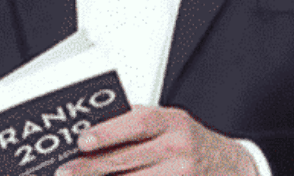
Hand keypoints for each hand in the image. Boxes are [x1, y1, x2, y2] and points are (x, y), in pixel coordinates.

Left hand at [56, 106, 257, 175]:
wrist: (229, 166)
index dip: (109, 131)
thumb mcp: (168, 124)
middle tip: (65, 171)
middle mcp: (179, 150)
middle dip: (91, 168)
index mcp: (173, 123)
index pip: (138, 122)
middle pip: (127, 160)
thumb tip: (91, 129)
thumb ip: (135, 123)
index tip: (82, 140)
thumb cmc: (188, 142)